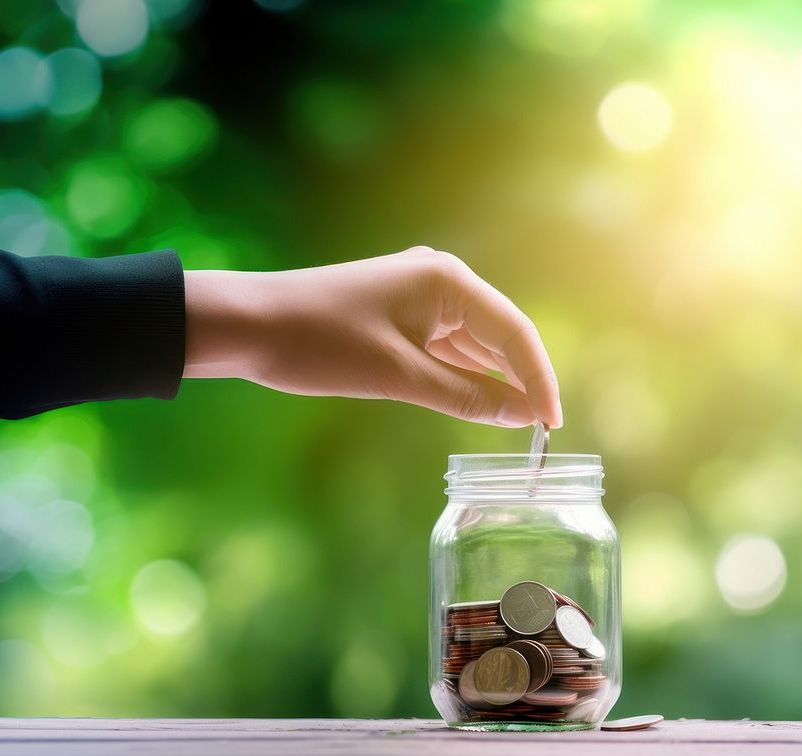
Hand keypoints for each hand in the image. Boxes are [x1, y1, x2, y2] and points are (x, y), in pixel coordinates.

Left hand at [182, 247, 561, 427]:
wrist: (249, 325)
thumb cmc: (321, 345)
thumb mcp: (400, 377)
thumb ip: (467, 396)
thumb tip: (521, 415)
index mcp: (447, 281)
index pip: (515, 332)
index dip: (540, 379)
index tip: (552, 424)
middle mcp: (440, 279)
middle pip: (500, 333)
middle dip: (521, 380)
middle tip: (539, 431)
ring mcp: (418, 293)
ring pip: (473, 341)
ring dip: (493, 379)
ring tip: (516, 423)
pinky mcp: (400, 310)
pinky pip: (447, 344)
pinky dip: (463, 373)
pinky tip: (478, 400)